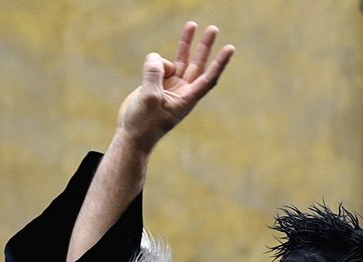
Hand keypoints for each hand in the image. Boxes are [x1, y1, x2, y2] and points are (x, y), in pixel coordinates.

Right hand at [116, 21, 234, 152]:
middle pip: (198, 64)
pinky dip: (154, 62)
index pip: (208, 78)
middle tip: (214, 29)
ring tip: (192, 24)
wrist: (132, 135)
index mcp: (187, 99)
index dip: (219, 63)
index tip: (230, 49)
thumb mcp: (149, 98)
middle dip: (205, 46)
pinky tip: (146, 74)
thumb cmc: (144, 124)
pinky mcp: (158, 83)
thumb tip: (156, 57)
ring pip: (181, 59)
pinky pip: (158, 64)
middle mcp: (183, 90)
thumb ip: (154, 75)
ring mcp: (171, 86)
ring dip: (186, 43)